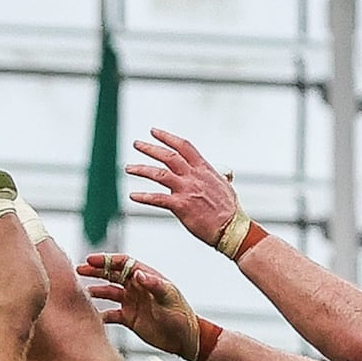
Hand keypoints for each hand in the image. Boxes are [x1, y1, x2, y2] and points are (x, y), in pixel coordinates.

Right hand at [80, 250, 202, 360]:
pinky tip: (89, 316)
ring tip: (80, 292)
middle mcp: (137, 288)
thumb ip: (153, 284)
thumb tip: (137, 272)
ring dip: (95, 291)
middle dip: (95, 271)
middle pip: (112, 275)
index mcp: (146, 278)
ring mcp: (132, 303)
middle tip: (78, 270)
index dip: (106, 260)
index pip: (123, 263)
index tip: (90, 260)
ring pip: (108, 293)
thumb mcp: (169, 298)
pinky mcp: (129, 318)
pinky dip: (99, 314)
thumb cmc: (181, 316)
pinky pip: (110, 314)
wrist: (185, 339)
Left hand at [128, 129, 257, 254]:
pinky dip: (143, 197)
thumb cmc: (230, 211)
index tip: (154, 132)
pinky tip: (133, 195)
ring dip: (141, 169)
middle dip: (150, 148)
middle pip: (168, 156)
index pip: (184, 147)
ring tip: (129, 167)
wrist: (232, 229)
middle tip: (137, 144)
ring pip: (159, 174)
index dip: (167, 137)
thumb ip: (218, 178)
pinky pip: (157, 199)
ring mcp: (187, 190)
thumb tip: (221, 174)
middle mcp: (194, 176)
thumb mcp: (225, 187)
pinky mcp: (181, 206)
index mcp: (204, 169)